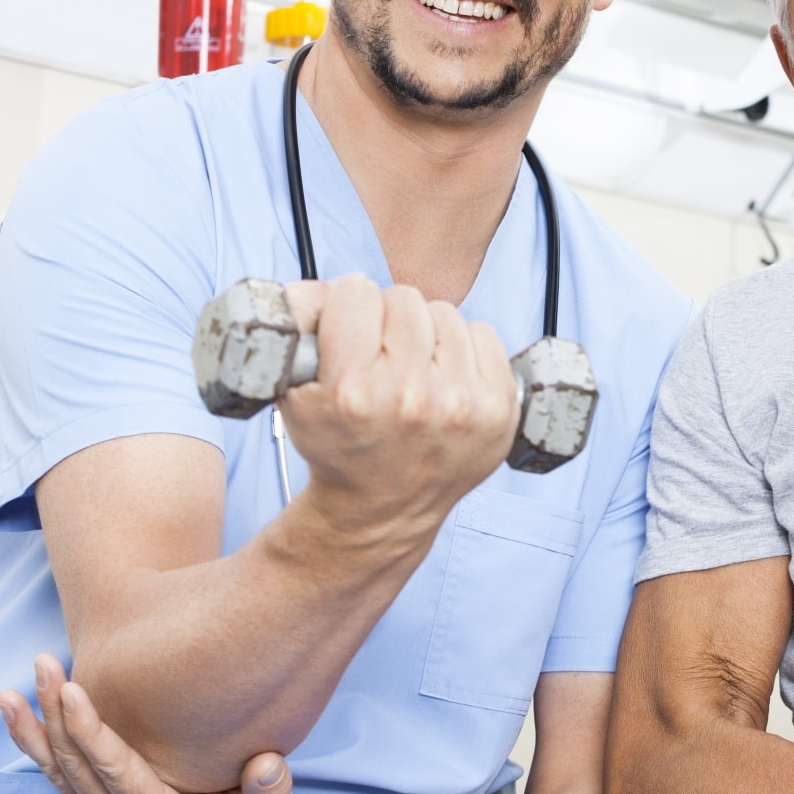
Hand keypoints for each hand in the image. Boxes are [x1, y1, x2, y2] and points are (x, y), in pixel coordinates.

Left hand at [1, 655, 299, 793]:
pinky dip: (37, 746)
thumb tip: (268, 765)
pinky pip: (61, 777)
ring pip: (59, 771)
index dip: (91, 729)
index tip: (73, 688)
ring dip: (34, 730)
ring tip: (9, 693)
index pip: (115, 769)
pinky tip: (22, 716)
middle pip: (77, 763)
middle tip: (42, 663)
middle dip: (55, 712)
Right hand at [278, 274, 519, 535]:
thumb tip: (319, 286)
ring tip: (413, 371)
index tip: (346, 334)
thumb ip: (297, 324)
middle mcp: (410, 398)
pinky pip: (484, 333)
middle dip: (387, 320)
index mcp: (354, 392)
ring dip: (426, 334)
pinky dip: (464, 349)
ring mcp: (461, 405)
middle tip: (380, 357)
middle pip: (403, 298)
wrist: (383, 507)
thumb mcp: (295, 391)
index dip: (345, 308)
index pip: (355, 292)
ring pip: (444, 312)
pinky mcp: (498, 409)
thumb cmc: (339, 444)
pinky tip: (444, 380)